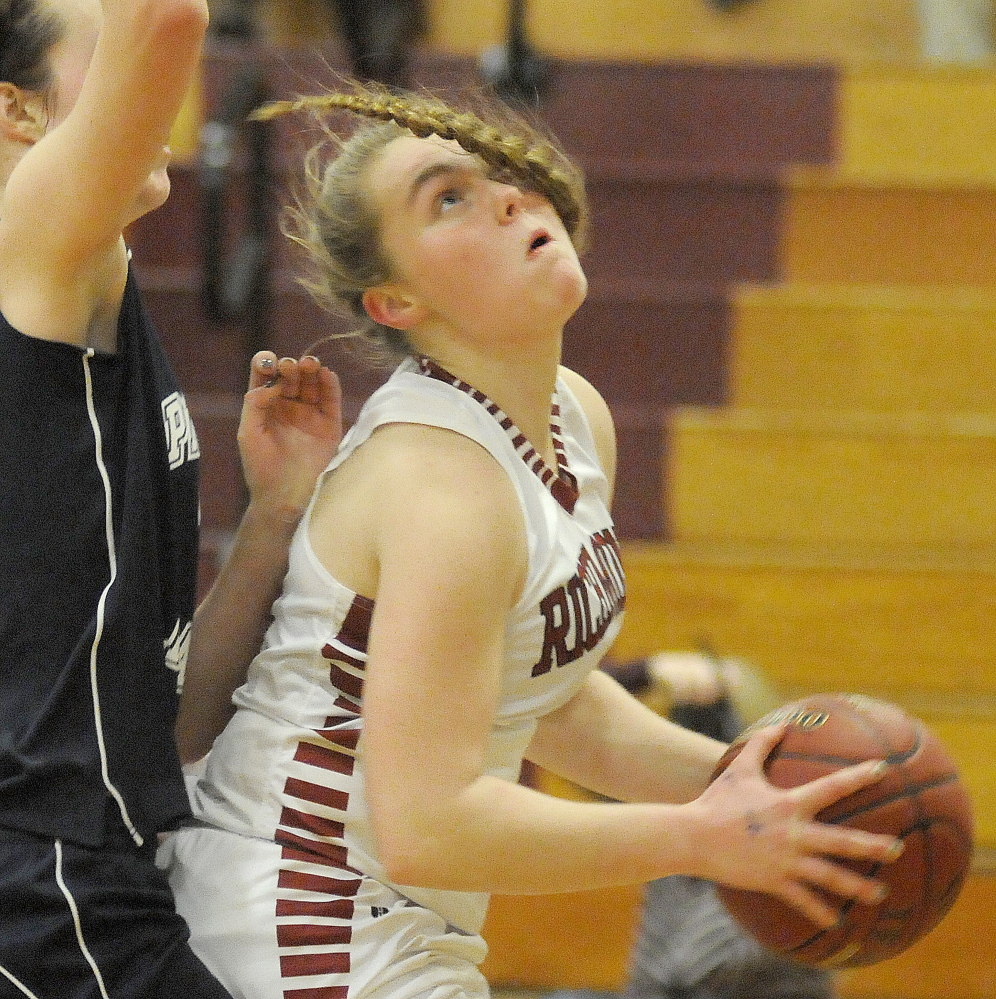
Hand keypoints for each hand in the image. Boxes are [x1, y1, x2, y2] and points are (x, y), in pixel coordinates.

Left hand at [236, 351, 342, 523]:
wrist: (285, 496)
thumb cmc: (261, 467)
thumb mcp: (249, 433)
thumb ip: (255, 404)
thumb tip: (271, 384)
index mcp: (266, 405)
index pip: (266, 375)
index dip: (267, 363)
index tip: (269, 363)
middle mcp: (288, 405)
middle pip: (292, 375)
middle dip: (290, 366)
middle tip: (290, 367)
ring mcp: (310, 413)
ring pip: (312, 382)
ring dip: (311, 369)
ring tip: (309, 364)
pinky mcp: (330, 424)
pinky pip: (331, 399)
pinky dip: (330, 384)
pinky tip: (326, 374)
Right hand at [690, 724, 903, 927]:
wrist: (694, 836)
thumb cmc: (717, 800)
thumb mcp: (740, 768)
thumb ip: (762, 744)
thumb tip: (782, 724)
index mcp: (789, 804)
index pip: (832, 788)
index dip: (858, 778)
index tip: (882, 770)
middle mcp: (793, 833)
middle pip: (842, 841)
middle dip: (873, 846)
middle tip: (898, 849)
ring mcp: (786, 861)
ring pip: (830, 876)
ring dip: (857, 887)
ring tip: (880, 894)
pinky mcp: (774, 881)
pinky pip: (803, 900)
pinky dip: (821, 913)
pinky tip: (837, 924)